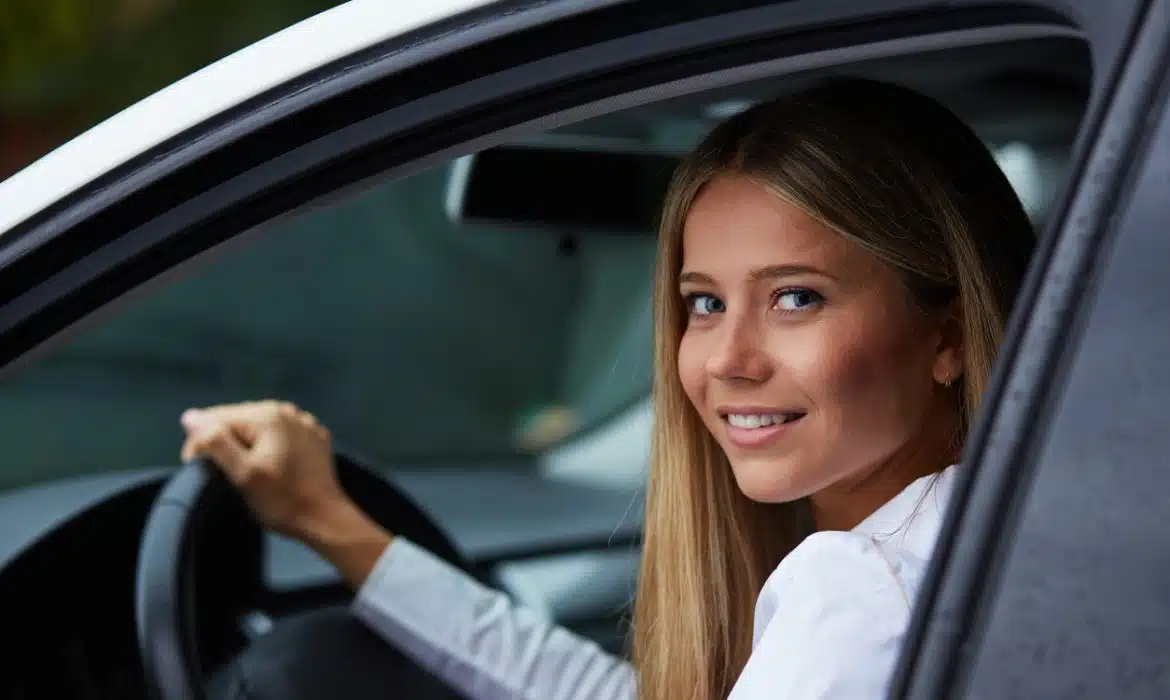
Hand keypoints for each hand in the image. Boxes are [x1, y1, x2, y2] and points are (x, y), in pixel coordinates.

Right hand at [179, 400, 347, 539]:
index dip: (199, 442)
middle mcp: (287, 410)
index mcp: (267, 415)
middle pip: (237, 419)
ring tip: (241, 472)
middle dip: (222, 442)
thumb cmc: (283, 501)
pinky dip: (269, 447)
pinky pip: (280, 435)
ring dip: (244, 445)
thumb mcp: (243, 474)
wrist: (326, 519)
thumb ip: (215, 442)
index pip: (215, 418)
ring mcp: (304, 422)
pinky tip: (268, 466)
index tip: (195, 469)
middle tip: (217, 474)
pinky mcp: (314, 438)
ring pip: (258, 427)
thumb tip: (190, 417)